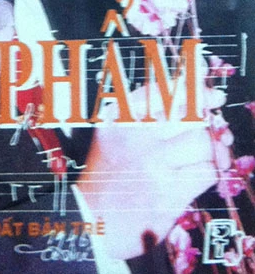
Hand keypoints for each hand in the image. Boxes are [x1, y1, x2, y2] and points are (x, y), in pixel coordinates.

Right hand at [76, 84, 227, 259]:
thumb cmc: (106, 175)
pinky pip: (206, 171)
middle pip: (186, 112)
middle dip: (206, 113)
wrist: (92, 219)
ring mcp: (153, 165)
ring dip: (208, 147)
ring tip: (201, 153)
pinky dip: (208, 170)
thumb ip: (140, 111)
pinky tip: (197, 173)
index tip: (205, 89)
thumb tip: (182, 92)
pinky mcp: (170, 192)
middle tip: (213, 114)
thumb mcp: (111, 134)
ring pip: (201, 141)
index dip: (189, 87)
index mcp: (118, 119)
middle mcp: (134, 137)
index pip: (159, 91)